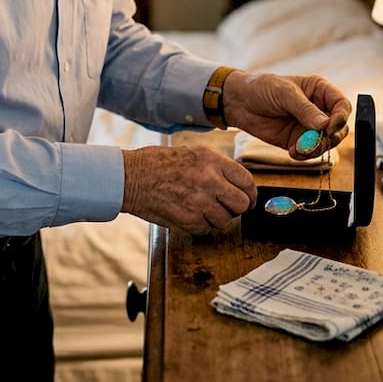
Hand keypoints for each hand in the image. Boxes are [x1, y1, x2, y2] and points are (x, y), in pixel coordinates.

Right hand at [120, 145, 256, 234]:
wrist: (131, 177)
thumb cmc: (158, 163)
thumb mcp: (193, 153)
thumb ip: (217, 168)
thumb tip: (238, 184)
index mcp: (213, 161)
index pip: (247, 182)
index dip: (250, 194)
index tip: (248, 199)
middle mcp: (210, 181)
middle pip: (241, 204)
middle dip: (236, 208)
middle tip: (226, 207)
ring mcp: (200, 202)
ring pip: (225, 220)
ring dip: (216, 218)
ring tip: (200, 208)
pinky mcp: (189, 220)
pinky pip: (206, 229)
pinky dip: (200, 225)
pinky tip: (188, 214)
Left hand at [221, 71, 352, 159]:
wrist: (238, 102)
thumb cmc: (261, 88)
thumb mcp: (284, 93)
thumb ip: (305, 109)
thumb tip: (325, 125)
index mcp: (320, 91)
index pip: (341, 105)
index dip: (341, 117)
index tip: (330, 126)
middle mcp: (318, 109)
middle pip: (339, 127)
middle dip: (331, 137)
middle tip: (318, 141)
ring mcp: (308, 126)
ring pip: (326, 143)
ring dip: (316, 148)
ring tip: (299, 148)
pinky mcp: (297, 140)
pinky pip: (309, 152)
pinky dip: (304, 155)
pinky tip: (292, 152)